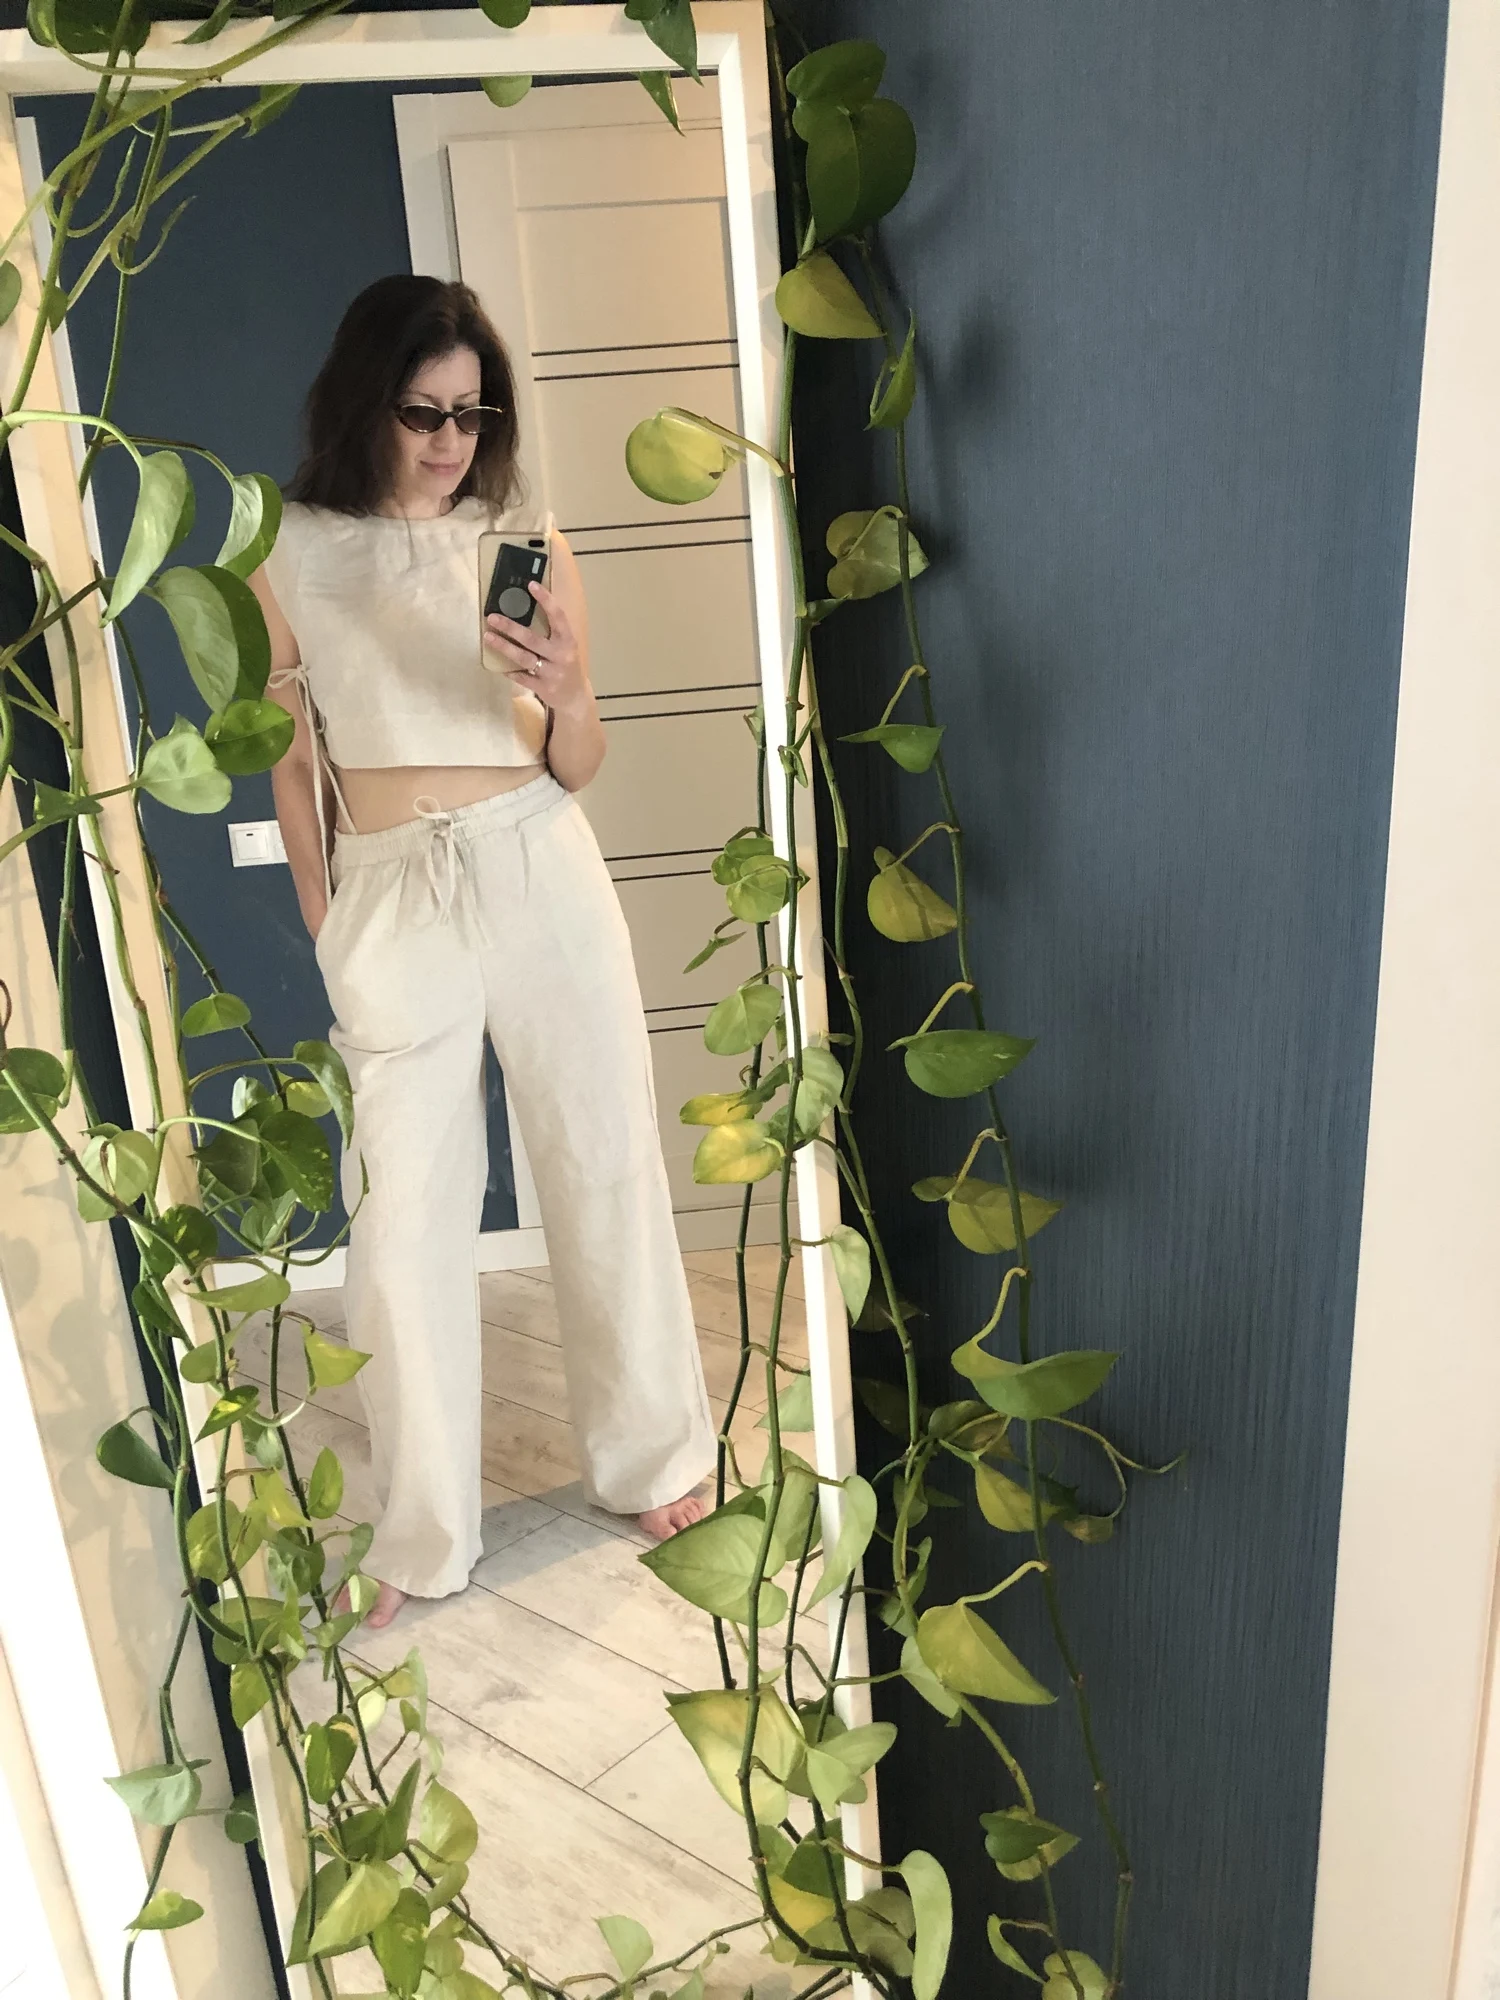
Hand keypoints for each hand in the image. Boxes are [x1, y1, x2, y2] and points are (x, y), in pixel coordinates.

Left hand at [484, 582, 590, 713]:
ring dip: (504, 647)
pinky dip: (510, 671)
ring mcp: (552, 673)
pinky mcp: (543, 688)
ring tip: (488, 637)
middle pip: (532, 639)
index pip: (558, 616)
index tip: (531, 585)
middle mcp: (561, 656)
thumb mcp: (565, 646)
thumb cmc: (566, 665)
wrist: (575, 697)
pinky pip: (522, 678)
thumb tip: (526, 607)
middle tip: (492, 617)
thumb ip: (551, 631)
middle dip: (510, 627)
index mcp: (568, 641)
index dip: (546, 600)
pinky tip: (498, 665)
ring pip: (524, 658)